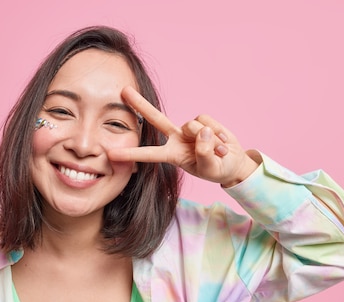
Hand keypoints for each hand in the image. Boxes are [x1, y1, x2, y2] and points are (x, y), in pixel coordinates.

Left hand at [108, 86, 259, 186]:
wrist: (233, 162)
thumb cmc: (217, 169)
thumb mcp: (210, 168)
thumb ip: (204, 153)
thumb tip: (202, 131)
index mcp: (172, 155)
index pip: (148, 154)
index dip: (131, 154)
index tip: (110, 154)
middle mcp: (176, 139)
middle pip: (155, 118)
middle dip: (140, 104)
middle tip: (123, 91)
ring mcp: (189, 129)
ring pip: (193, 125)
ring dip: (209, 140)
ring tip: (218, 151)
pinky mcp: (202, 120)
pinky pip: (207, 121)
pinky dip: (217, 132)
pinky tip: (221, 141)